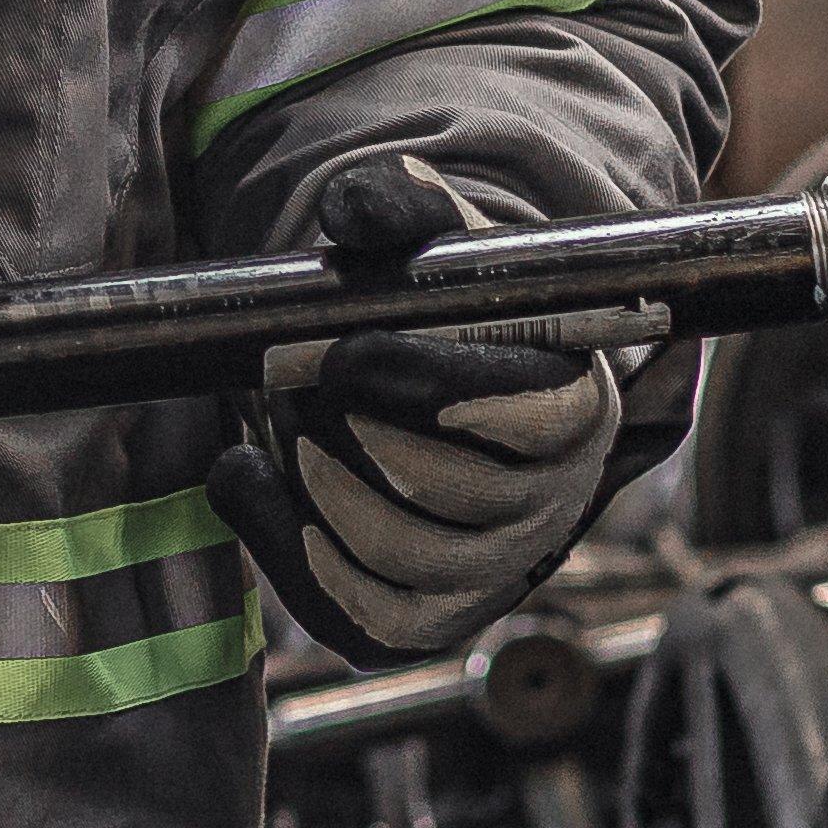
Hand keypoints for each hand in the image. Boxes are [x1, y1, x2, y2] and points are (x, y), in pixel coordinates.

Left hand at [206, 156, 635, 660]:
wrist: (439, 393)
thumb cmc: (445, 317)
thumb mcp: (437, 249)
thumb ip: (405, 208)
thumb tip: (354, 206)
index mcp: (576, 406)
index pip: (520, 412)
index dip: (422, 382)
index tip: (344, 350)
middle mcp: (552, 503)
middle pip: (442, 487)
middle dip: (351, 429)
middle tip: (299, 380)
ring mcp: (493, 572)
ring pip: (395, 553)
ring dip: (317, 485)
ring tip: (289, 424)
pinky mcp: (429, 620)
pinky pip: (357, 617)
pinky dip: (287, 549)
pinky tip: (250, 477)